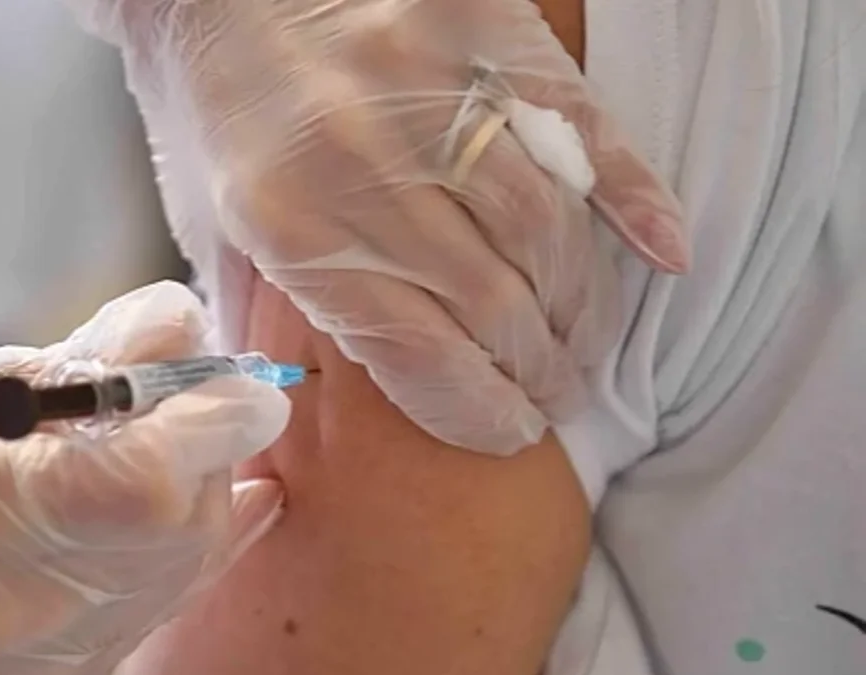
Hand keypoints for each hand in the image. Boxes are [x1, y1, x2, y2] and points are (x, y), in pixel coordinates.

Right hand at [0, 281, 289, 674]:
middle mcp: (9, 610)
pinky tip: (165, 505)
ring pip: (181, 574)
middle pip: (179, 527)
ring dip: (197, 495)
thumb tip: (181, 327)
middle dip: (211, 450)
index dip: (212, 426)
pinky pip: (154, 613)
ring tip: (153, 446)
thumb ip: (71, 362)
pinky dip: (175, 548)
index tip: (246, 386)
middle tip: (190, 398)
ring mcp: (35, 670)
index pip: (138, 482)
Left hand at [66, 0, 686, 454]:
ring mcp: (429, 91)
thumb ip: (266, 313)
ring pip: (547, 229)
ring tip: (586, 343)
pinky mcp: (480, 28)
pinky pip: (582, 124)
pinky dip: (636, 193)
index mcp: (289, 227)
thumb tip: (302, 410)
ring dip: (583, 306)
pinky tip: (666, 253)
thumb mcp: (209, 224)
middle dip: (541, 371)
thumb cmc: (209, 107)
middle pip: (496, 303)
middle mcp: (364, 165)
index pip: (420, 355)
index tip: (511, 433)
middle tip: (559, 393)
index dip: (481, 412)